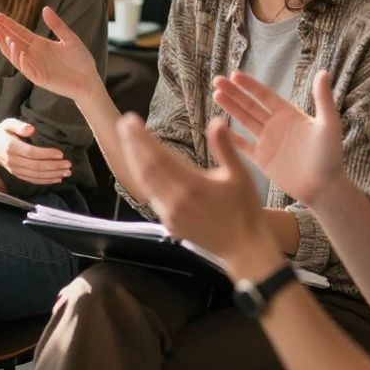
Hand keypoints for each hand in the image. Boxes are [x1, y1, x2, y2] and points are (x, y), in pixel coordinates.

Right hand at [0, 7, 101, 103]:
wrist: (90, 81)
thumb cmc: (81, 61)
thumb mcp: (69, 38)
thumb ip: (57, 25)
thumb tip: (45, 8)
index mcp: (39, 44)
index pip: (19, 32)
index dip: (7, 23)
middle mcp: (33, 55)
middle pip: (12, 41)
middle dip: (0, 32)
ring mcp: (35, 67)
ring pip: (15, 55)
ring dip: (6, 44)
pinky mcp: (39, 78)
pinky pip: (26, 68)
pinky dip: (20, 58)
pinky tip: (16, 47)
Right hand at [0, 118, 71, 184]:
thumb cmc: (1, 133)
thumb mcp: (7, 124)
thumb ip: (19, 125)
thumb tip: (31, 129)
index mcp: (11, 147)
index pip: (31, 153)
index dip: (46, 154)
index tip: (60, 153)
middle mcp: (13, 160)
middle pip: (36, 166)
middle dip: (54, 166)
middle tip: (68, 165)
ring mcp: (15, 170)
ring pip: (36, 175)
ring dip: (53, 175)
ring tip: (66, 172)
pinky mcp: (17, 175)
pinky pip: (33, 180)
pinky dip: (46, 181)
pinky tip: (57, 179)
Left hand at [114, 113, 269, 257]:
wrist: (243, 249)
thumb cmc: (245, 209)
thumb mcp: (240, 175)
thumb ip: (225, 147)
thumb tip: (216, 121)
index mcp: (192, 184)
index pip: (157, 156)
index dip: (140, 138)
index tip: (129, 121)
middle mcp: (175, 200)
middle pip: (144, 168)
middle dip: (132, 144)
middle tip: (124, 124)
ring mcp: (169, 214)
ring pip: (144, 183)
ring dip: (134, 160)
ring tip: (129, 141)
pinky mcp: (169, 224)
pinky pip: (151, 197)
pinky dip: (144, 179)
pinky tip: (143, 168)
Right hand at [211, 70, 345, 206]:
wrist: (324, 187)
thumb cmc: (330, 156)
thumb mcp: (329, 124)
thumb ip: (323, 99)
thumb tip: (324, 71)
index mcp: (289, 114)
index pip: (265, 95)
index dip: (250, 85)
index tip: (234, 75)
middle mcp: (276, 125)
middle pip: (250, 105)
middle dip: (234, 92)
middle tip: (217, 80)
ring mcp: (267, 142)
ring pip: (244, 120)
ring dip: (230, 108)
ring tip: (216, 95)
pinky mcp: (261, 159)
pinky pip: (241, 145)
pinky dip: (230, 137)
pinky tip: (217, 127)